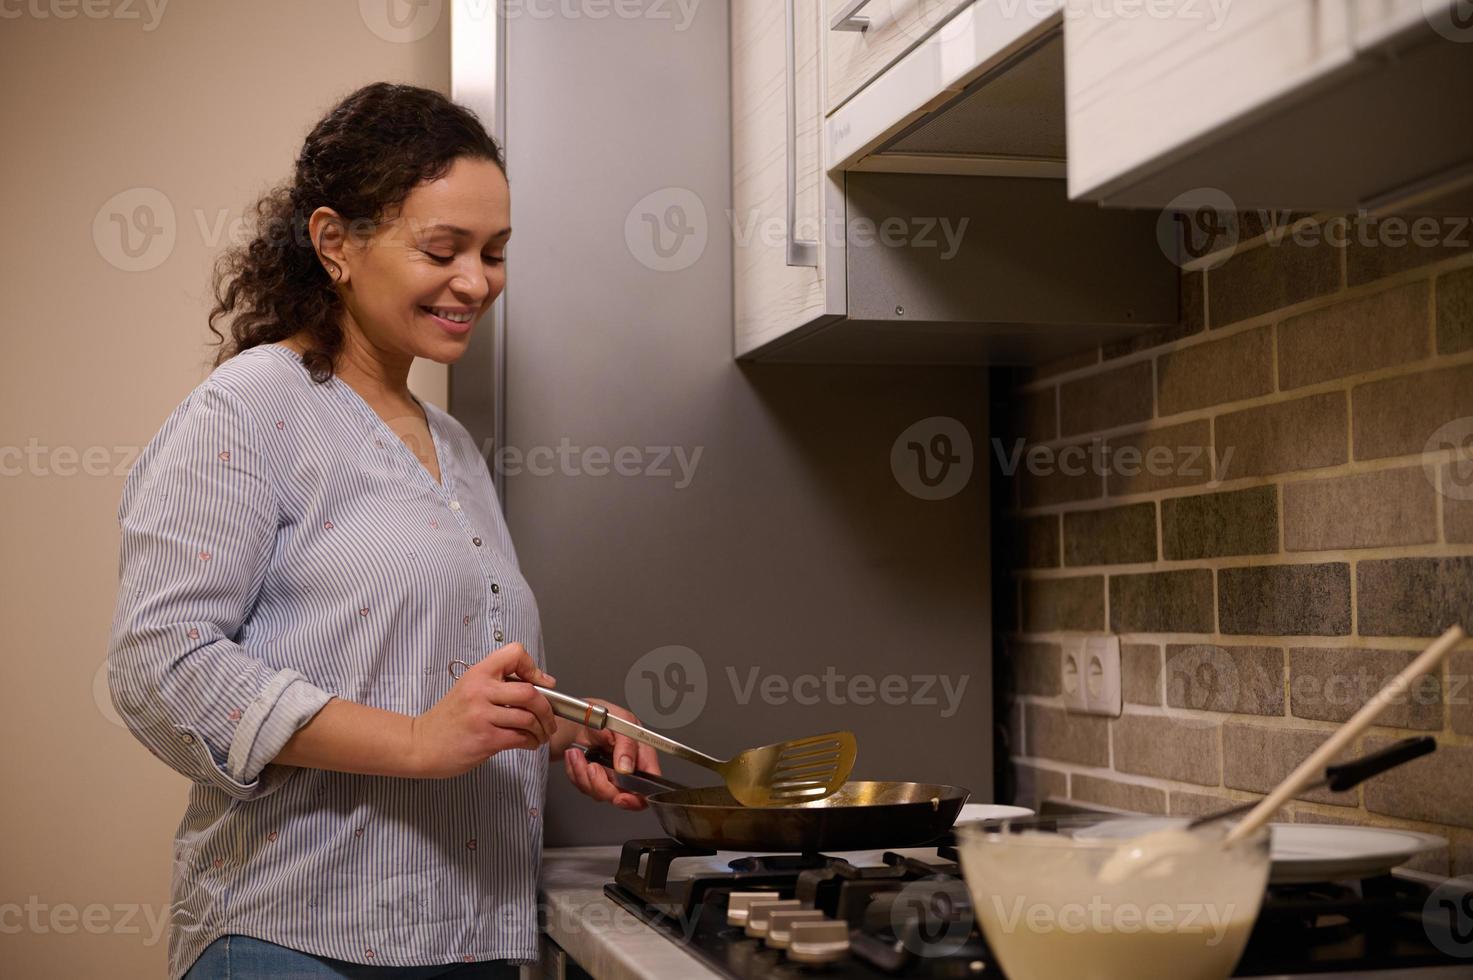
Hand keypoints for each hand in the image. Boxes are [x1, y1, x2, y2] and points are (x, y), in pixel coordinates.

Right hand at [409, 643, 557, 778]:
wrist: (422, 743)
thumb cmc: (449, 718)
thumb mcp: (469, 687)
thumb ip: (499, 683)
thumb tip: (540, 683)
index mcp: (478, 673)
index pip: (515, 653)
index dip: (533, 667)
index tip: (540, 683)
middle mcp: (480, 691)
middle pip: (530, 692)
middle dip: (547, 709)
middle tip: (549, 718)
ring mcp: (482, 716)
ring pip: (528, 718)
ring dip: (541, 729)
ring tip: (540, 734)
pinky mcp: (485, 739)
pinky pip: (519, 738)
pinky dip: (531, 742)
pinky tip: (528, 742)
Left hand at [562, 701, 661, 810]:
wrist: (576, 716)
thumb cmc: (601, 714)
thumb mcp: (618, 720)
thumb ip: (626, 744)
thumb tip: (627, 768)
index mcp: (643, 753)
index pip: (649, 783)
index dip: (638, 797)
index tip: (621, 797)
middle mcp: (629, 768)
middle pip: (622, 795)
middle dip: (601, 785)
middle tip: (592, 767)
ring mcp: (611, 775)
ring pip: (599, 793)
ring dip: (583, 774)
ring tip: (579, 754)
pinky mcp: (593, 779)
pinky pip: (583, 786)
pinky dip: (575, 771)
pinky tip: (576, 757)